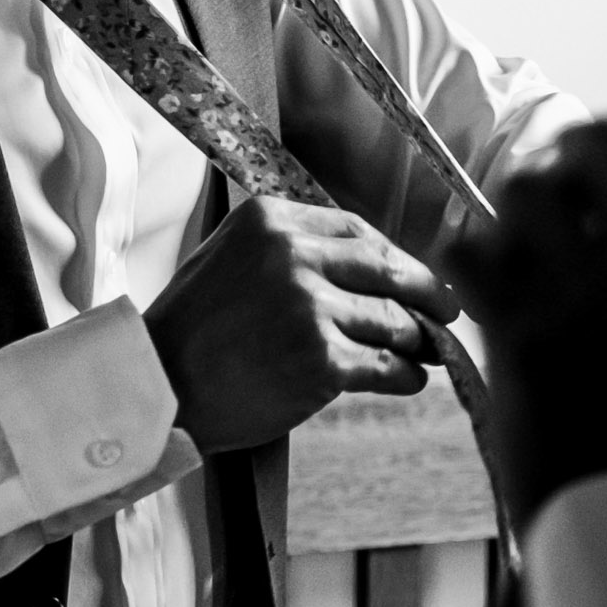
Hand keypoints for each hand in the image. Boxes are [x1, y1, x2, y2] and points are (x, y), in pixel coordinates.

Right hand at [145, 194, 460, 452]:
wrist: (159, 386)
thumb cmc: (191, 329)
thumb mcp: (228, 257)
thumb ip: (285, 247)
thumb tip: (357, 260)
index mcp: (271, 220)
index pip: (356, 228)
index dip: (392, 254)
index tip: (410, 272)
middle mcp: (294, 255)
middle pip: (387, 266)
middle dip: (427, 290)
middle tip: (447, 308)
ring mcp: (311, 308)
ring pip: (393, 319)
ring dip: (418, 338)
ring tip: (427, 350)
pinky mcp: (323, 360)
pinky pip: (386, 365)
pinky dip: (407, 374)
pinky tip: (411, 378)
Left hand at [446, 92, 606, 519]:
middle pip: (603, 140)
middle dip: (599, 144)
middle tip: (601, 173)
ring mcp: (570, 291)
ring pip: (529, 185)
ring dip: (532, 195)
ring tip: (544, 223)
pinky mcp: (512, 328)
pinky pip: (471, 250)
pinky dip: (474, 254)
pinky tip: (494, 274)